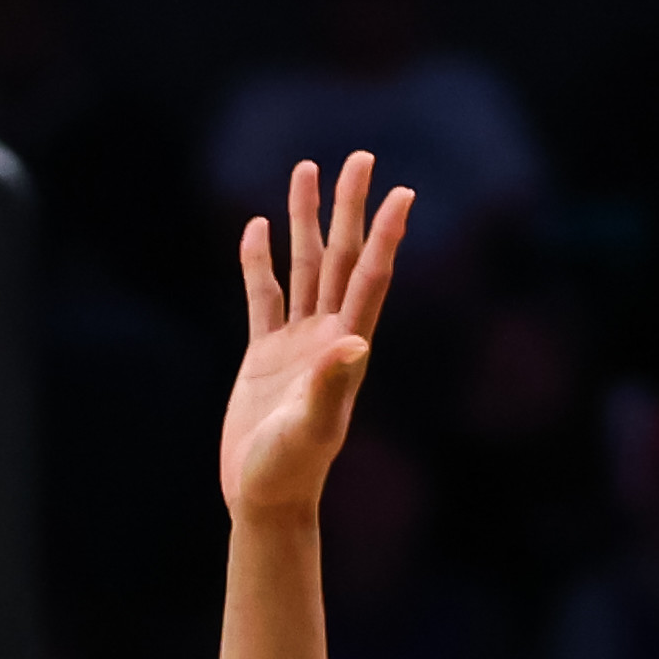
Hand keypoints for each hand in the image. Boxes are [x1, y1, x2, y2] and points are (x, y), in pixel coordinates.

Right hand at [218, 158, 411, 523]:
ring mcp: (296, 344)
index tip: (402, 192)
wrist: (264, 500)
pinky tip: (255, 229)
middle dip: (350, 208)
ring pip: (305, 267)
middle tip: (360, 158)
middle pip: (342, 258)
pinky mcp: (265, 356)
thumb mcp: (310, 431)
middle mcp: (327, 337)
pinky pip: (263, 297)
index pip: (370, 278)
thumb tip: (354, 344)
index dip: (386, 235)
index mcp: (346, 349)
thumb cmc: (290, 472)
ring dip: (306, 221)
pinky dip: (259, 262)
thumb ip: (329, 387)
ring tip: (304, 170)